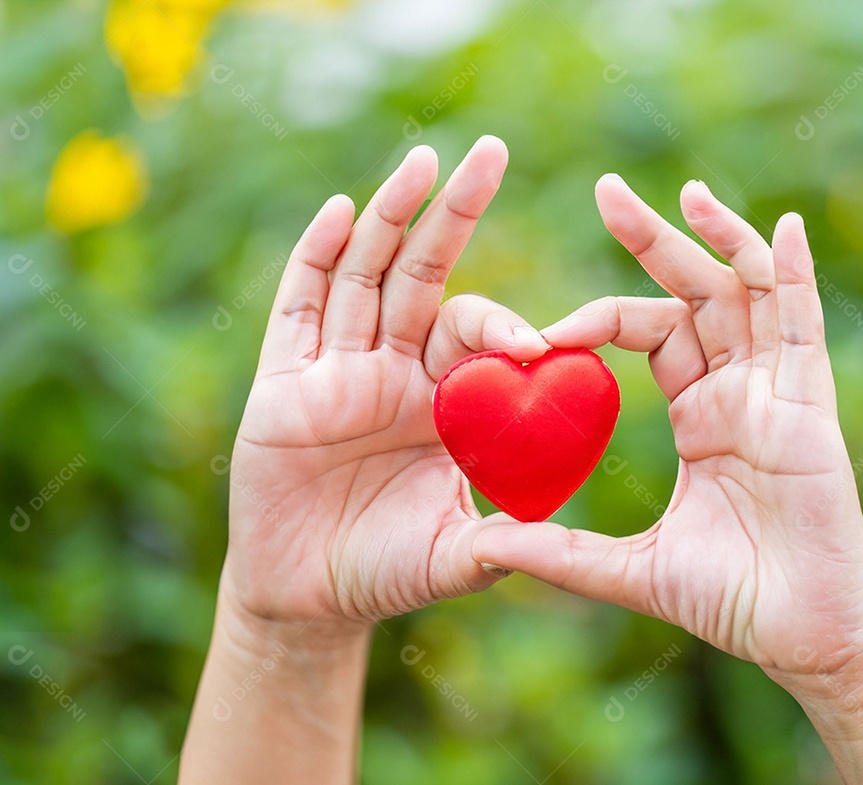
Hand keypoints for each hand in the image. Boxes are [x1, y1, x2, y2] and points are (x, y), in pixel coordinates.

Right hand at [222, 136, 547, 630]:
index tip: (543, 346)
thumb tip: (568, 541)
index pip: (477, 335)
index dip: (506, 331)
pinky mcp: (282, 381)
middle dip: (455, 213)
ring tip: (422, 161)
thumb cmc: (385, 572)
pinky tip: (338, 212)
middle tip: (492, 151)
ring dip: (390, 216)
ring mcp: (336, 367)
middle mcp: (393, 369)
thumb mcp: (455, 557)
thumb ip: (503, 543)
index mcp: (442, 400)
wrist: (305, 596)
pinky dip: (315, 259)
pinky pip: (299, 308)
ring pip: (365, 274)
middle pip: (425, 273)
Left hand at [474, 174, 862, 682]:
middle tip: (606, 189)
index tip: (541, 328)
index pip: (647, 333)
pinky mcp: (812, 409)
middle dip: (655, 241)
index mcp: (700, 415)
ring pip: (749, 296)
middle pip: (694, 294)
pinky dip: (795, 278)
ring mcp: (777, 394)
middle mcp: (739, 391)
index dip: (597, 317)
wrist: (800, 638)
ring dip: (721, 240)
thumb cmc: (728, 601)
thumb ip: (561, 550)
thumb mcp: (630, 568)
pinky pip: (805, 329)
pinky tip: (785, 229)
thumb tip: (483, 545)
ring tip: (684, 191)